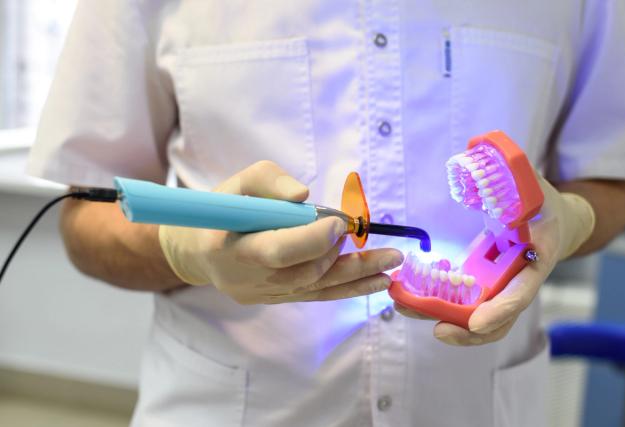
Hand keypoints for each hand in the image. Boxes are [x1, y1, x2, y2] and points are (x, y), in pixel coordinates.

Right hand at [158, 160, 403, 303]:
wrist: (198, 251)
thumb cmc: (222, 210)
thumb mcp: (236, 183)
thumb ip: (266, 180)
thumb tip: (303, 196)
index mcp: (231, 247)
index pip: (277, 251)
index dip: (312, 239)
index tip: (340, 222)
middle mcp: (248, 278)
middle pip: (302, 273)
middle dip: (338, 253)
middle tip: (360, 233)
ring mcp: (263, 294)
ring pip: (314, 288)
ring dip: (355, 276)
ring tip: (390, 265)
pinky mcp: (276, 300)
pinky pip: (315, 296)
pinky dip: (348, 289)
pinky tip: (377, 282)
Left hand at [398, 174, 595, 344]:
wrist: (554, 221)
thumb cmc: (545, 204)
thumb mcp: (534, 189)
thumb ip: (512, 178)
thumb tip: (479, 154)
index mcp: (537, 262)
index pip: (521, 294)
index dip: (499, 311)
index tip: (476, 323)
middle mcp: (518, 282)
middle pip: (496, 320)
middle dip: (466, 331)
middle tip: (437, 330)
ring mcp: (500, 286)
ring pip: (474, 316)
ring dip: (440, 316)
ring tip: (405, 307)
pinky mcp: (483, 283)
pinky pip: (462, 301)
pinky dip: (436, 302)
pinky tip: (409, 294)